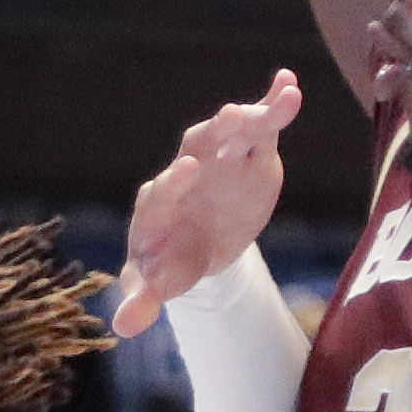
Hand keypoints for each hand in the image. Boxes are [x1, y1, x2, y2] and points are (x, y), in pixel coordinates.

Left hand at [110, 70, 302, 337]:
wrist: (200, 243)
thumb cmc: (172, 261)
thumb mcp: (159, 283)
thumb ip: (143, 299)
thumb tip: (122, 327)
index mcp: (160, 205)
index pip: (163, 190)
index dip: (174, 182)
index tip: (187, 171)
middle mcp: (187, 172)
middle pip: (197, 149)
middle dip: (215, 136)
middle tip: (231, 118)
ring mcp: (218, 158)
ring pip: (232, 132)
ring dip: (252, 115)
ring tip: (280, 100)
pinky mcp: (248, 153)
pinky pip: (261, 127)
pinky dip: (274, 106)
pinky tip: (290, 84)